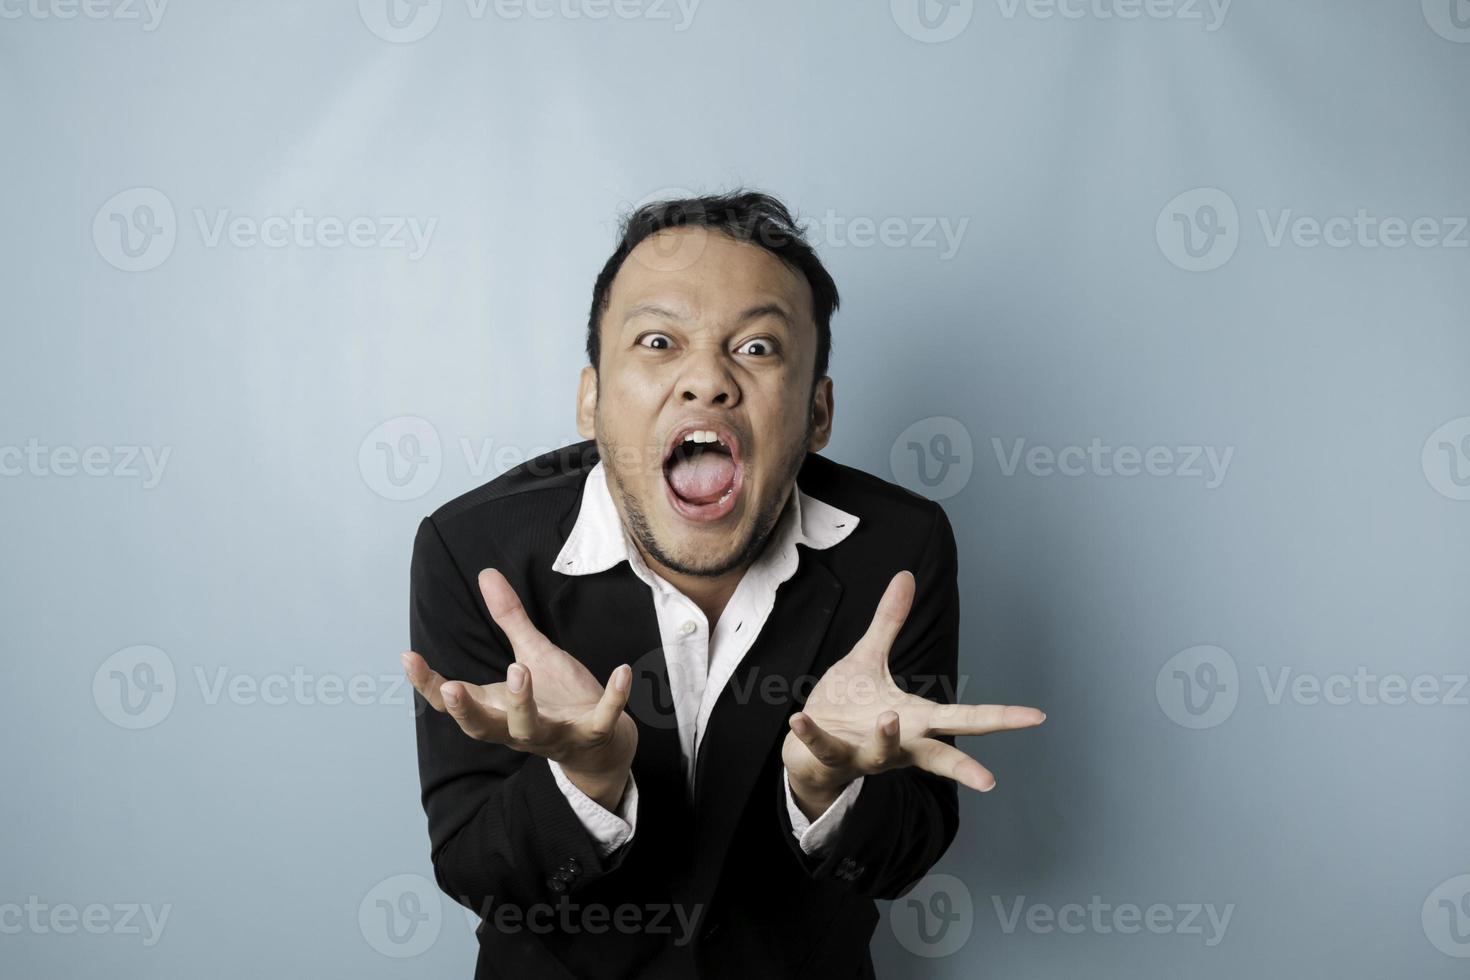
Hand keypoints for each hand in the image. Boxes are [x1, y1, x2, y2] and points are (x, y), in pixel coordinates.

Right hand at [403, 568, 636, 809]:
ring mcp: (556, 734)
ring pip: (531, 730)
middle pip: (483, 728)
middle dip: (467, 710)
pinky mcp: (592, 733)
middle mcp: (519, 729)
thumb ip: (510, 620)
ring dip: (522, 703)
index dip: (427, 686)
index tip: (409, 658)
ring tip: (520, 668)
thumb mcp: (531, 655)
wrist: (601, 743)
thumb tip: (487, 574)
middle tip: (452, 688)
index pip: (454, 704)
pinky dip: (614, 699)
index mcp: (497, 710)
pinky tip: (623, 671)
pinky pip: (602, 719)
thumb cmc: (556, 699)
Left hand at [782, 571, 1044, 817]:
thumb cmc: (847, 707)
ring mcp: (865, 753)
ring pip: (882, 753)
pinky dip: (811, 734)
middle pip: (938, 756)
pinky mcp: (830, 754)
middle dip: (964, 767)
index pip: (965, 719)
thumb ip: (889, 621)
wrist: (806, 750)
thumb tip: (906, 576)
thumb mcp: (869, 658)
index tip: (1037, 716)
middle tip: (989, 780)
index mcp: (915, 719)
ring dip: (887, 738)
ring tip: (889, 717)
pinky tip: (797, 718)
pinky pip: (822, 746)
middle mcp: (898, 743)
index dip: (1001, 718)